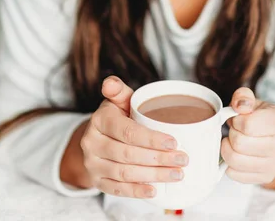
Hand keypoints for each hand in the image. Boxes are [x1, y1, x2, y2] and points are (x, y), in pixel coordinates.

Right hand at [80, 76, 187, 197]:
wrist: (97, 136)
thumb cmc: (116, 115)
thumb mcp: (118, 100)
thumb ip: (118, 89)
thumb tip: (111, 83)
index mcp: (100, 120)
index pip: (127, 132)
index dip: (151, 139)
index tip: (174, 142)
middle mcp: (92, 142)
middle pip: (128, 154)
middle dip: (158, 159)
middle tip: (182, 160)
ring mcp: (92, 163)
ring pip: (124, 173)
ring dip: (153, 176)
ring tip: (176, 174)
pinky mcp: (96, 180)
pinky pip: (117, 189)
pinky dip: (136, 191)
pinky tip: (154, 190)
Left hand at [221, 87, 274, 186]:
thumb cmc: (261, 116)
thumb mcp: (253, 101)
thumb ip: (243, 97)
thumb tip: (240, 106)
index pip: (248, 125)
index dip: (236, 120)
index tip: (238, 118)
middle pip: (239, 143)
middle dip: (231, 133)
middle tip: (235, 130)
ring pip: (235, 160)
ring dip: (227, 148)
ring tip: (233, 141)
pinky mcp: (266, 177)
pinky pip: (235, 174)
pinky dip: (229, 164)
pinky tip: (235, 153)